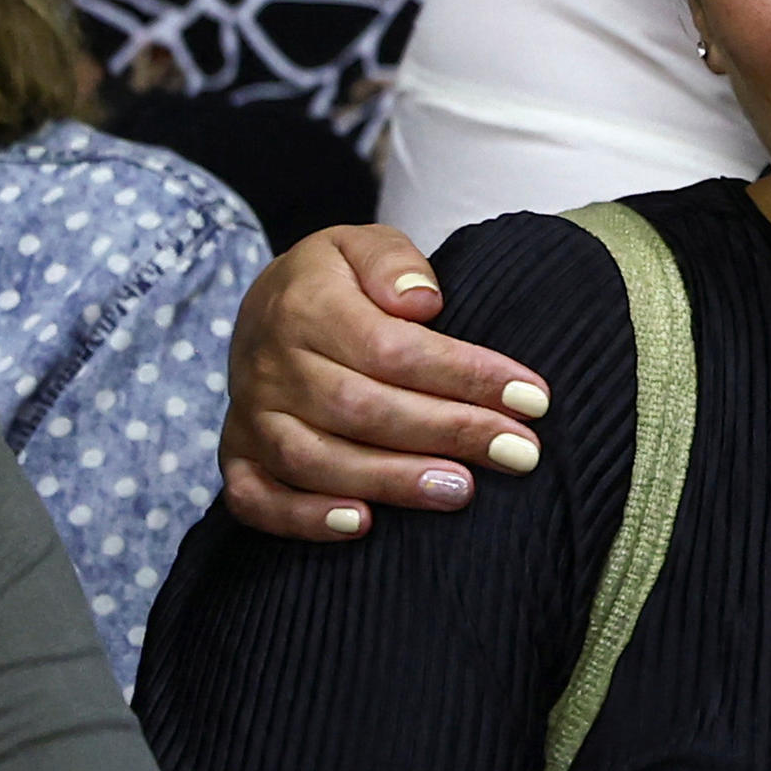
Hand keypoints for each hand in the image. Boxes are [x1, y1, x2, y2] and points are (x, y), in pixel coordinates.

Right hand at [218, 225, 551, 539]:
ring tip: (462, 490)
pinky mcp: (238, 459)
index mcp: (304, 307)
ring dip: (393, 480)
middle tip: (519, 452)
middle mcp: (270, 366)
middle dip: (449, 432)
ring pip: (317, 460)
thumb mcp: (360, 245)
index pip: (392, 349)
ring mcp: (251, 418)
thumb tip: (422, 300)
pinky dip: (306, 518)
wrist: (265, 311)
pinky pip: (257, 499)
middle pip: (362, 408)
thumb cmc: (335, 283)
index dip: (465, 375)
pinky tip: (363, 525)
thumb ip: (393, 261)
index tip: (532, 397)